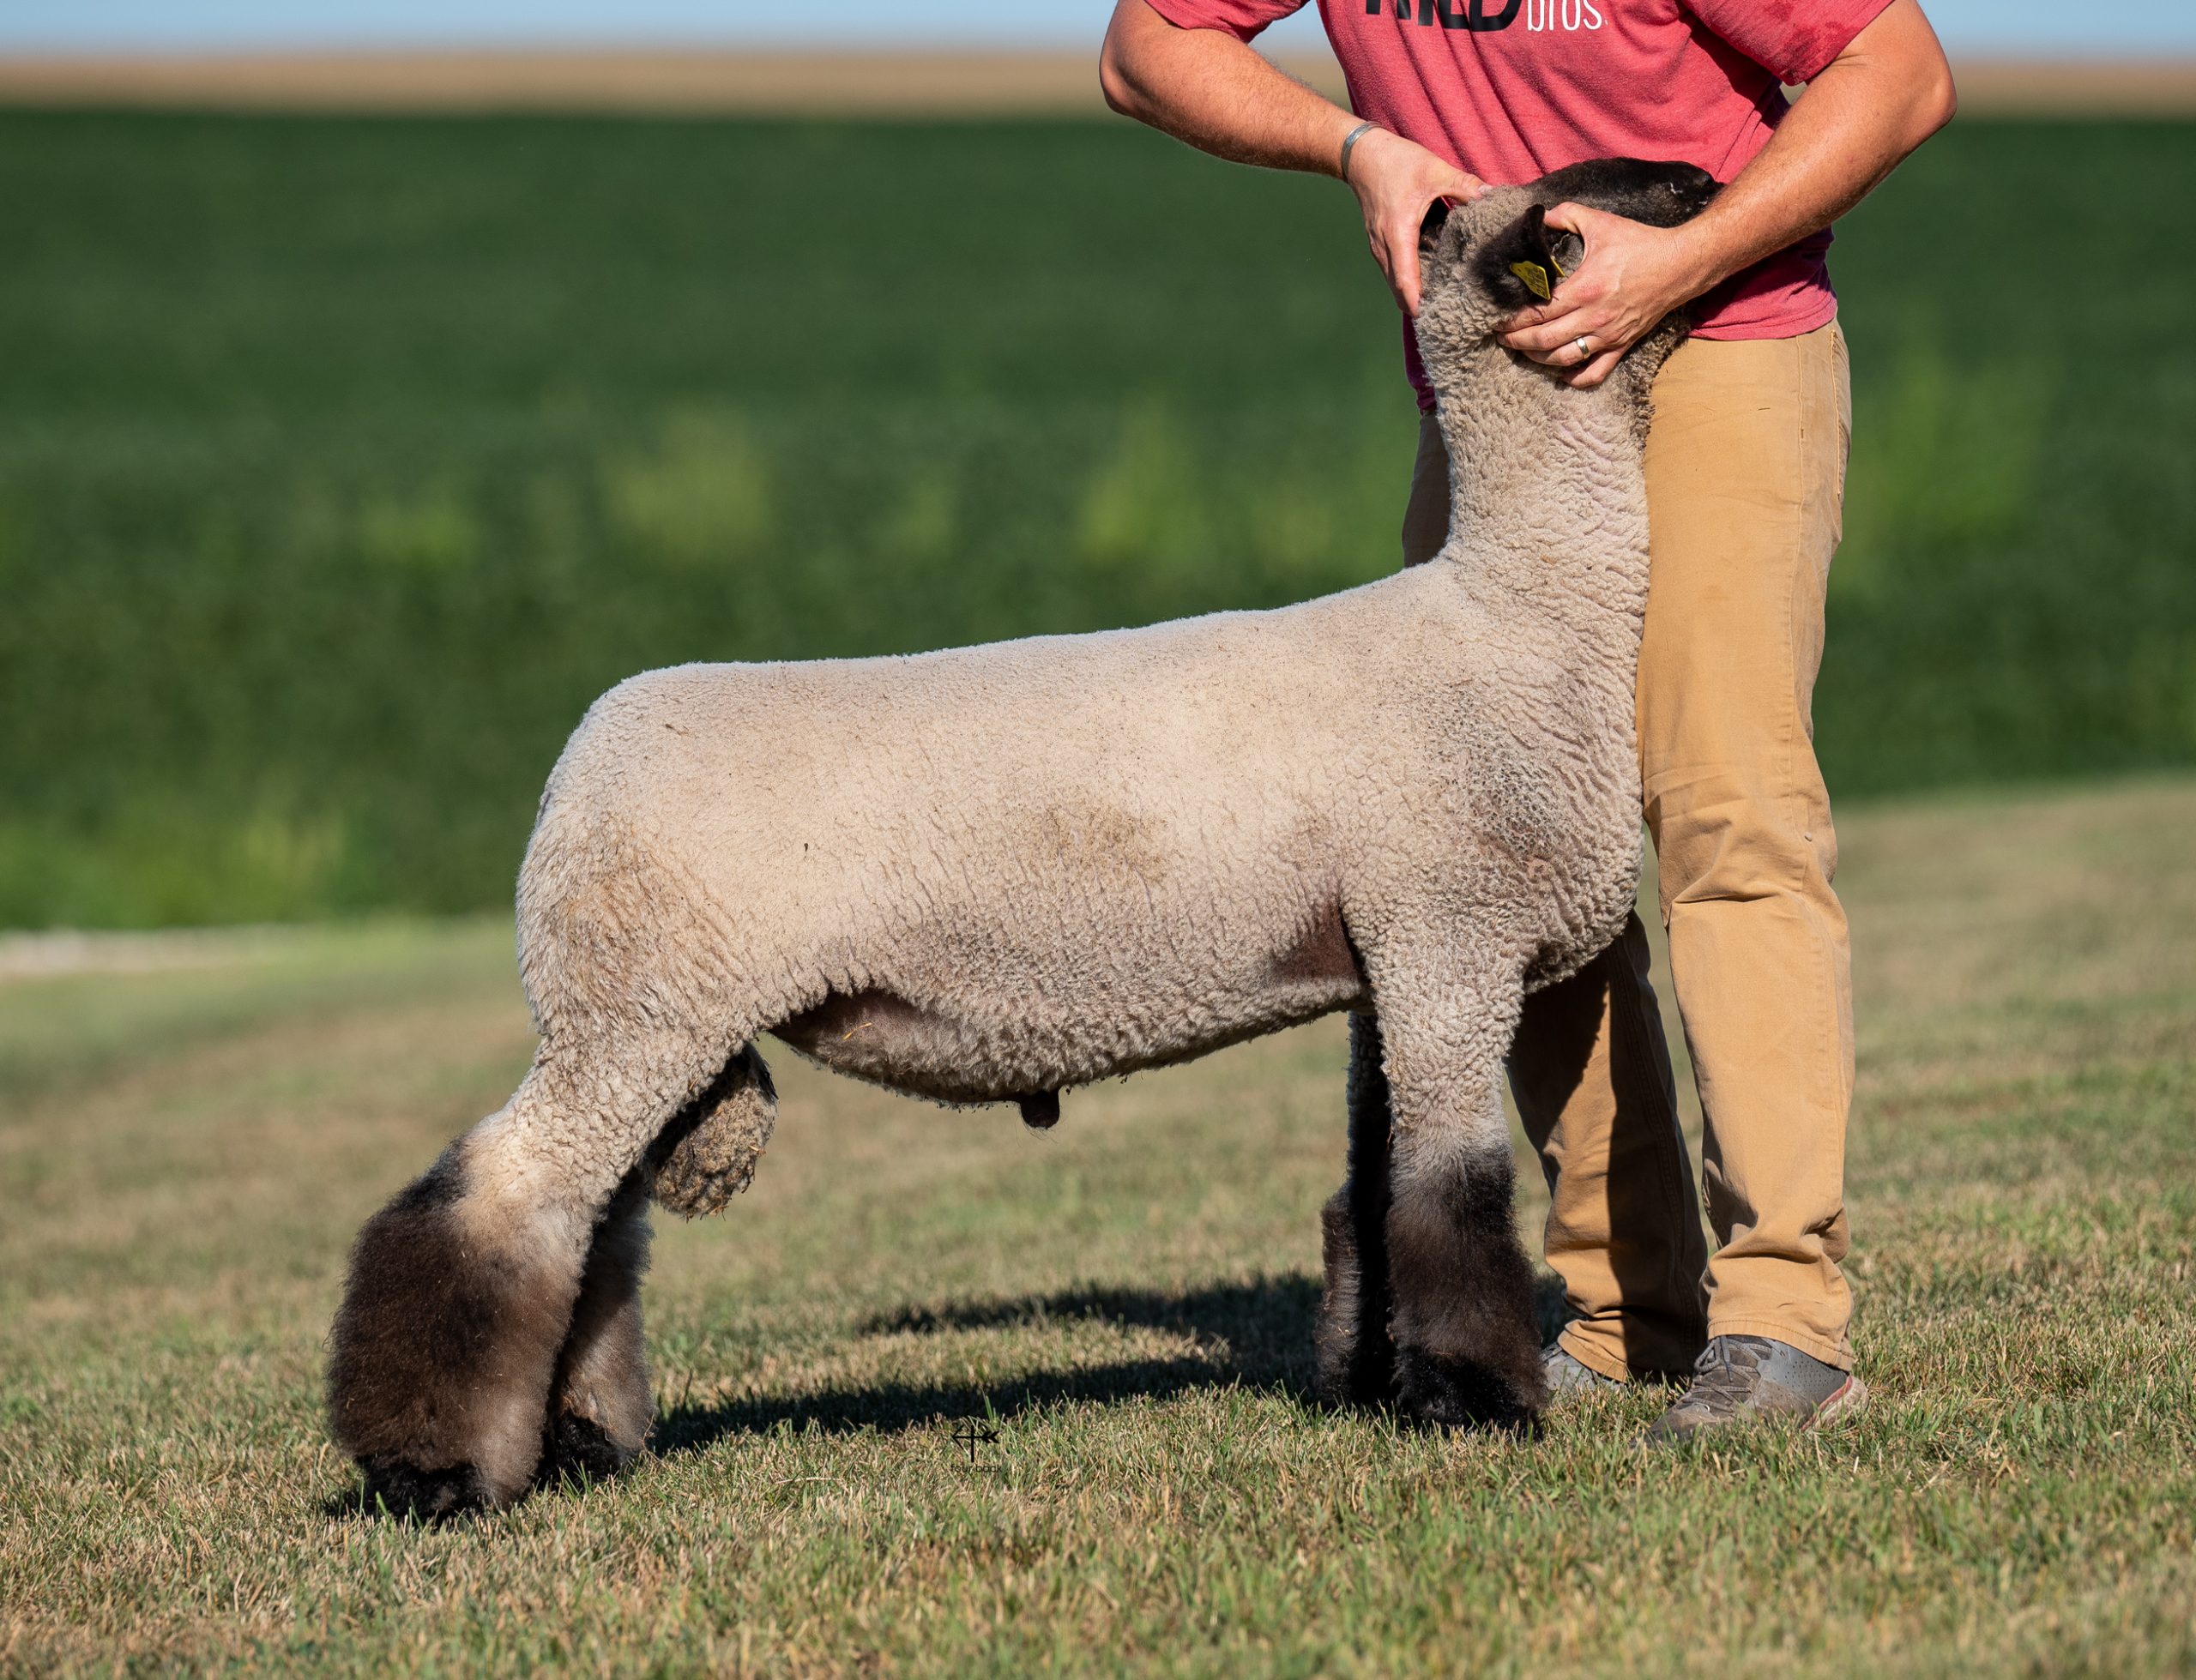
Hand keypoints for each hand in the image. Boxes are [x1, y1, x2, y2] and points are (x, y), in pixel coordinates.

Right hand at [1346, 128, 1489, 315]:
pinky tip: (1429, 280)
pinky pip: (1393, 271)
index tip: (1434, 319)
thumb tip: (1492, 197)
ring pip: (1395, 283)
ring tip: (1441, 303)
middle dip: (1419, 306)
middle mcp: (1384, 247)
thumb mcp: (1434, 170)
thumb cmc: (1395, 162)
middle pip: (1398, 290)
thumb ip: (1465, 186)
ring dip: (1413, 295)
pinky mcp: (1380, 244)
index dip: (1418, 303)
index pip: (1405, 280)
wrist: (1361, 156)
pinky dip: (1408, 281)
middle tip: (1448, 316)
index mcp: (1398, 233)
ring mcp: (1379, 247)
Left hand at [1496, 202, 1718, 387]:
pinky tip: (1559, 372)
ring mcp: (1608, 335)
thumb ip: (1566, 215)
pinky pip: (1594, 373)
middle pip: (1544, 341)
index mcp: (1585, 288)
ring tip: (1523, 351)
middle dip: (1517, 342)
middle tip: (1501, 337)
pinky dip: (1573, 378)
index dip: (1512, 320)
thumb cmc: (1640, 243)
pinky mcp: (1622, 345)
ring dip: (1537, 359)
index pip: (1538, 312)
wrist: (1681, 264)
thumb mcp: (1601, 222)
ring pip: (1562, 360)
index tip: (1497, 319)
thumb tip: (1539, 215)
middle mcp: (1595, 317)